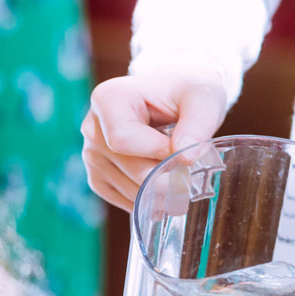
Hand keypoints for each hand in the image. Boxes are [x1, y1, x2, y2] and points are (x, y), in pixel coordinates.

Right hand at [81, 65, 227, 210]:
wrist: (178, 100)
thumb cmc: (187, 94)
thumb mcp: (202, 98)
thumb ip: (198, 124)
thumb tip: (185, 159)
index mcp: (108, 99)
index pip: (123, 140)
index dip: (159, 153)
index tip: (186, 152)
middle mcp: (92, 128)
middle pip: (130, 170)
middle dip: (166, 179)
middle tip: (192, 178)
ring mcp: (92, 155)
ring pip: (129, 191)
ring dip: (161, 194)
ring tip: (182, 181)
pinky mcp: (99, 177)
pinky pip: (124, 200)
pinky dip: (149, 201)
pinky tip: (166, 191)